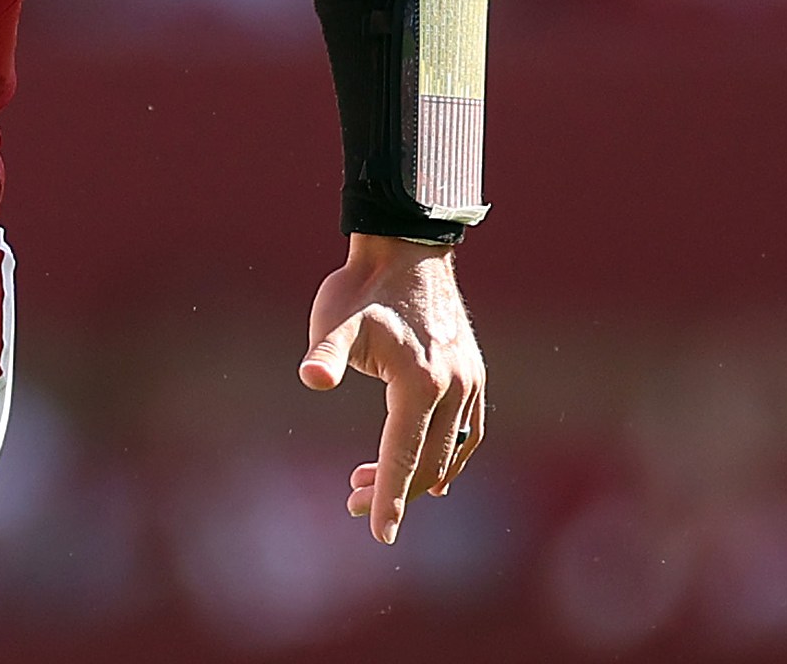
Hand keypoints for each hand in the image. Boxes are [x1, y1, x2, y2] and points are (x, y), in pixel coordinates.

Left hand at [298, 234, 484, 545]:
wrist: (405, 250)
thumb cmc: (361, 289)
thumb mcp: (336, 320)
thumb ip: (326, 353)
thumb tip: (311, 378)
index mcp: (421, 383)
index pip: (402, 456)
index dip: (388, 499)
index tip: (379, 536)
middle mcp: (454, 389)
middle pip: (426, 463)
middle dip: (391, 491)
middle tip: (348, 500)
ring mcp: (470, 383)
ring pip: (448, 453)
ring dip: (414, 476)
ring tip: (367, 481)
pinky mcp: (475, 376)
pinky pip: (468, 433)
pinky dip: (450, 458)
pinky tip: (430, 474)